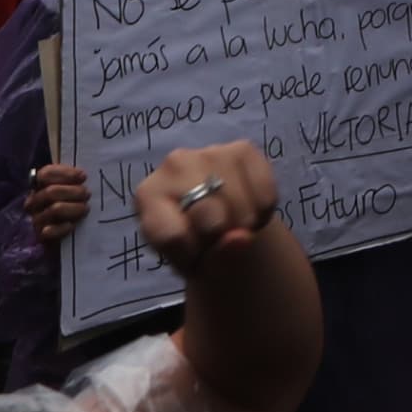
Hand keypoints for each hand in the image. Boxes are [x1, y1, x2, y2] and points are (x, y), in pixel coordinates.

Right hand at [26, 160, 90, 245]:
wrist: (67, 237)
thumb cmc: (70, 204)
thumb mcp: (69, 188)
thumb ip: (72, 178)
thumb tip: (82, 173)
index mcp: (38, 186)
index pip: (46, 174)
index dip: (65, 173)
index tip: (83, 176)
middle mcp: (33, 201)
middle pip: (51, 191)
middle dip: (73, 191)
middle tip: (87, 194)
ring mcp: (36, 219)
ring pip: (54, 209)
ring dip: (74, 208)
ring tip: (85, 208)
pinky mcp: (41, 236)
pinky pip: (51, 231)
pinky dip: (63, 227)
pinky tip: (72, 225)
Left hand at [132, 141, 280, 280]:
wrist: (216, 215)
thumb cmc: (192, 242)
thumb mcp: (191, 262)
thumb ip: (211, 259)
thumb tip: (241, 237)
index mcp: (148, 196)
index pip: (173, 237)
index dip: (191, 257)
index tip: (194, 255)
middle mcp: (174, 165)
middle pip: (209, 217)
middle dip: (220, 239)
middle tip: (217, 239)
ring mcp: (210, 152)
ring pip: (239, 205)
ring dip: (245, 228)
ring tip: (234, 227)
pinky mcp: (244, 149)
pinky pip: (264, 193)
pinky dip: (262, 213)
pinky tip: (250, 211)